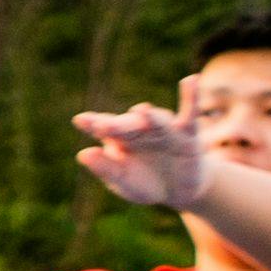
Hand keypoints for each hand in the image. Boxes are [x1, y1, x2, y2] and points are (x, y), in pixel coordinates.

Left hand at [69, 102, 213, 211]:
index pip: (104, 130)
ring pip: (157, 121)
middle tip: (101, 125)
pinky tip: (190, 81)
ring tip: (142, 111)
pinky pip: (190, 114)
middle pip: (128, 125)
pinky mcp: (187, 133)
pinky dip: (191, 98)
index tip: (80, 120)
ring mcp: (164, 129)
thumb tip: (82, 154)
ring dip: (151, 116)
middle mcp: (140, 130)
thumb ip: (105, 169)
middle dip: (116, 125)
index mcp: (120, 140)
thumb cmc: (145, 184)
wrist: (178, 190)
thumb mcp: (123, 182)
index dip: (93, 124)